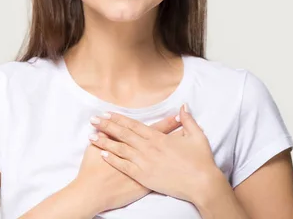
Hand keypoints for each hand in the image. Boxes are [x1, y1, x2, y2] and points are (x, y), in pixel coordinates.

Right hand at [72, 114, 181, 213]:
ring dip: (176, 149)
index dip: (165, 123)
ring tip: (188, 141)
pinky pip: (162, 175)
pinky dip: (172, 168)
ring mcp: (143, 170)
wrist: (94, 191)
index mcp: (131, 145)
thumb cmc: (92, 170)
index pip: (152, 130)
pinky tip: (180, 164)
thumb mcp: (94, 147)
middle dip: (174, 132)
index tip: (177, 116)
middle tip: (187, 124)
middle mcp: (140, 155)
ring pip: (165, 158)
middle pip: (162, 141)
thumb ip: (103, 135)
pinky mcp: (143, 183)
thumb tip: (104, 126)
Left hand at [88, 104, 219, 202]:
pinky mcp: (144, 177)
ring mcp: (145, 163)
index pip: (134, 125)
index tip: (107, 113)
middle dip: (106, 126)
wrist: (201, 184)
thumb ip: (188, 120)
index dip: (119, 118)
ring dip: (104, 141)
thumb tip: (183, 107)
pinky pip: (124, 166)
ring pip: (120, 149)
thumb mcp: (197, 136)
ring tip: (91, 135)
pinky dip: (112, 159)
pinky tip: (102, 154)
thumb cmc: (200, 161)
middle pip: (123, 134)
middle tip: (93, 119)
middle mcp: (149, 148)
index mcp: (159, 138)